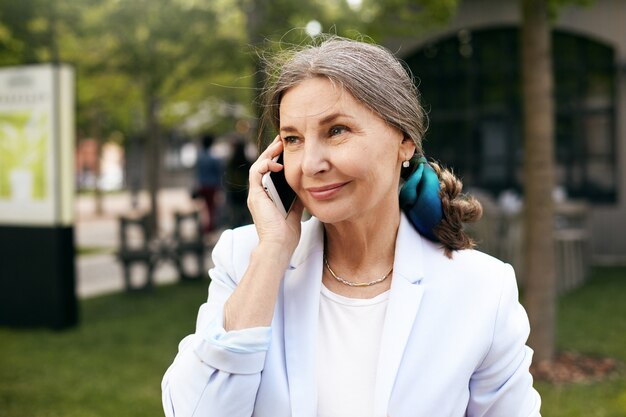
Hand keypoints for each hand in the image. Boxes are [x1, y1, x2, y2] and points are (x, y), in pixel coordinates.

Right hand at [247, 136, 303, 253]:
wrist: (279, 245)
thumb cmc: (287, 233)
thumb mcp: (295, 209)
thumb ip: (297, 196)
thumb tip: (307, 184)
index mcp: (268, 195)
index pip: (271, 171)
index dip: (278, 158)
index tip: (289, 148)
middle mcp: (259, 193)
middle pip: (264, 165)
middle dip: (273, 151)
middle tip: (283, 140)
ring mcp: (255, 194)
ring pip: (258, 166)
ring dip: (268, 153)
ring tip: (279, 144)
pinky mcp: (254, 195)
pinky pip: (256, 173)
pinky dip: (265, 165)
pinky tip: (277, 163)